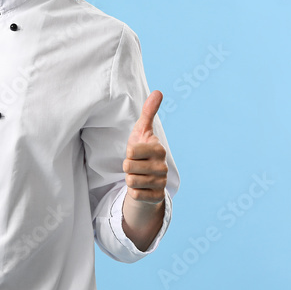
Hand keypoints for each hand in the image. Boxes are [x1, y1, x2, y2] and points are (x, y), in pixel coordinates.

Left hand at [122, 90, 167, 204]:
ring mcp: (161, 183)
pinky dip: (133, 192)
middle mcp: (163, 167)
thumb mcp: (142, 131)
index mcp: (159, 149)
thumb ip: (148, 112)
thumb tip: (158, 91)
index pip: (131, 151)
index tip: (135, 153)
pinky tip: (141, 187)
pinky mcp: (157, 198)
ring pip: (131, 181)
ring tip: (137, 175)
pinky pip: (135, 195)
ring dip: (130, 179)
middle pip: (128, 167)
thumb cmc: (141, 151)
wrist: (146, 178)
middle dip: (127, 167)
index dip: (128, 153)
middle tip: (135, 166)